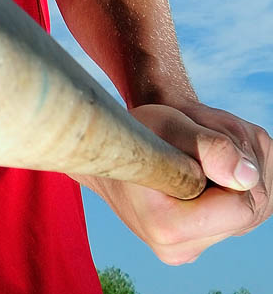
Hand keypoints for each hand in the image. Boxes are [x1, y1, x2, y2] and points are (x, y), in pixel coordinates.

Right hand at [83, 101, 271, 263]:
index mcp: (166, 227)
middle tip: (196, 144)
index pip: (240, 207)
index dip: (230, 168)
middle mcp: (182, 250)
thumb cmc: (138, 132)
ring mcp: (194, 250)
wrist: (118, 153)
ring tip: (195, 154)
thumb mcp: (167, 122)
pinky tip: (205, 170)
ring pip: (255, 207)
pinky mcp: (204, 243)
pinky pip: (248, 211)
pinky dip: (237, 183)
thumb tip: (247, 177)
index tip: (196, 150)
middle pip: (251, 207)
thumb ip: (208, 146)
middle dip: (236, 167)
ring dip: (238, 171)